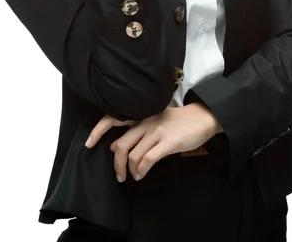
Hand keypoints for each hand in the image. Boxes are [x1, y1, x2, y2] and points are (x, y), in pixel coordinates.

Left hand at [85, 104, 222, 182]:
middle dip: (116, 164)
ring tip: (132, 176)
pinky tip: (141, 175)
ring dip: (129, 170)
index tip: (88, 144)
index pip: (113, 119)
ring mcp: (156, 131)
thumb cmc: (178, 121)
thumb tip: (114, 146)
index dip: (98, 131)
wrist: (202, 117)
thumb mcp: (154, 121)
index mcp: (141, 115)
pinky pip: (147, 159)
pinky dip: (141, 170)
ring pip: (132, 154)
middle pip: (120, 145)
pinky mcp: (167, 142)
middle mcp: (145, 121)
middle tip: (119, 175)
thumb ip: (136, 131)